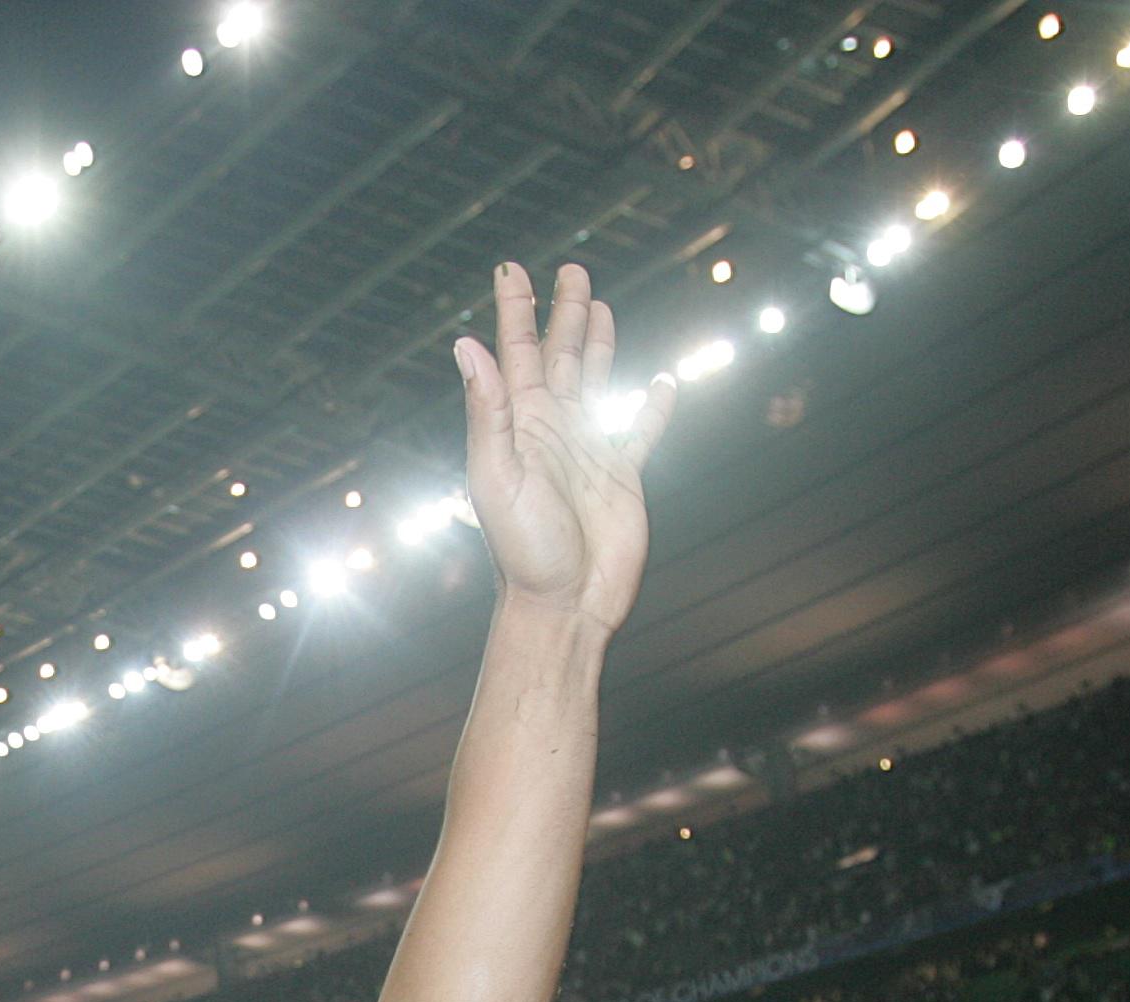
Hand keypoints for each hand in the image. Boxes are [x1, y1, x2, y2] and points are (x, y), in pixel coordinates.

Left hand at [457, 261, 672, 632]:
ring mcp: (588, 451)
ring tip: (599, 306)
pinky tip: (662, 384)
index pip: (514, 351)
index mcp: (519, 424)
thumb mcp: (497, 476)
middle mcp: (552, 430)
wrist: (565, 604)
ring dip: (598, 343)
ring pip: (596, 380)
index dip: (514, 309)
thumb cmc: (524, 550)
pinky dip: (651, 408)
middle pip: (558, 355)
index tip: (511, 268)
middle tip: (568, 270)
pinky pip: (639, 431)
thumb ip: (488, 411)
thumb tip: (467, 345)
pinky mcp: (623, 476)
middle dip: (561, 312)